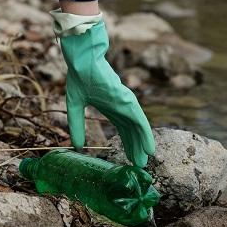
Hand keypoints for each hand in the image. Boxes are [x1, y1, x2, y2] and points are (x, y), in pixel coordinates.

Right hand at [60, 21, 155, 166]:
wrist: (83, 61)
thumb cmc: (79, 77)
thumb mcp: (75, 107)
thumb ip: (77, 126)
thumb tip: (76, 146)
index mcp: (110, 107)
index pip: (122, 129)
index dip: (126, 143)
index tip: (129, 157)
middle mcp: (121, 106)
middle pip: (132, 131)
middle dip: (135, 147)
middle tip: (139, 165)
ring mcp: (126, 104)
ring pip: (138, 129)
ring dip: (142, 145)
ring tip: (145, 161)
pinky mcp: (128, 102)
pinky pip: (141, 122)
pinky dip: (146, 136)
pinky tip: (151, 149)